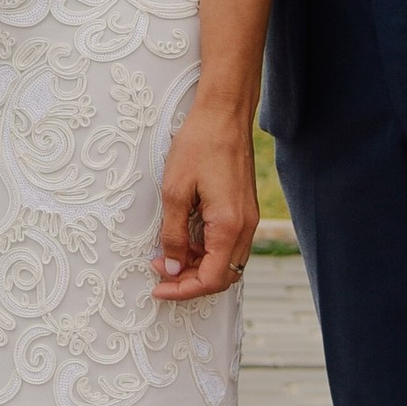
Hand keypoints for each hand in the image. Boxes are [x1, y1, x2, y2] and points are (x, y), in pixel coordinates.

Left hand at [155, 99, 260, 300]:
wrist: (223, 114)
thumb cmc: (199, 145)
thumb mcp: (175, 191)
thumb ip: (174, 234)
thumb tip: (172, 267)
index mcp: (229, 226)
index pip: (211, 279)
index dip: (183, 290)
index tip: (158, 288)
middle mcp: (245, 228)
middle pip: (223, 277)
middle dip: (191, 283)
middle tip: (161, 274)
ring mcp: (248, 219)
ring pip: (226, 262)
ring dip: (199, 267)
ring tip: (168, 256)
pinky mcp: (244, 210)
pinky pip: (228, 244)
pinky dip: (207, 251)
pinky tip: (185, 239)